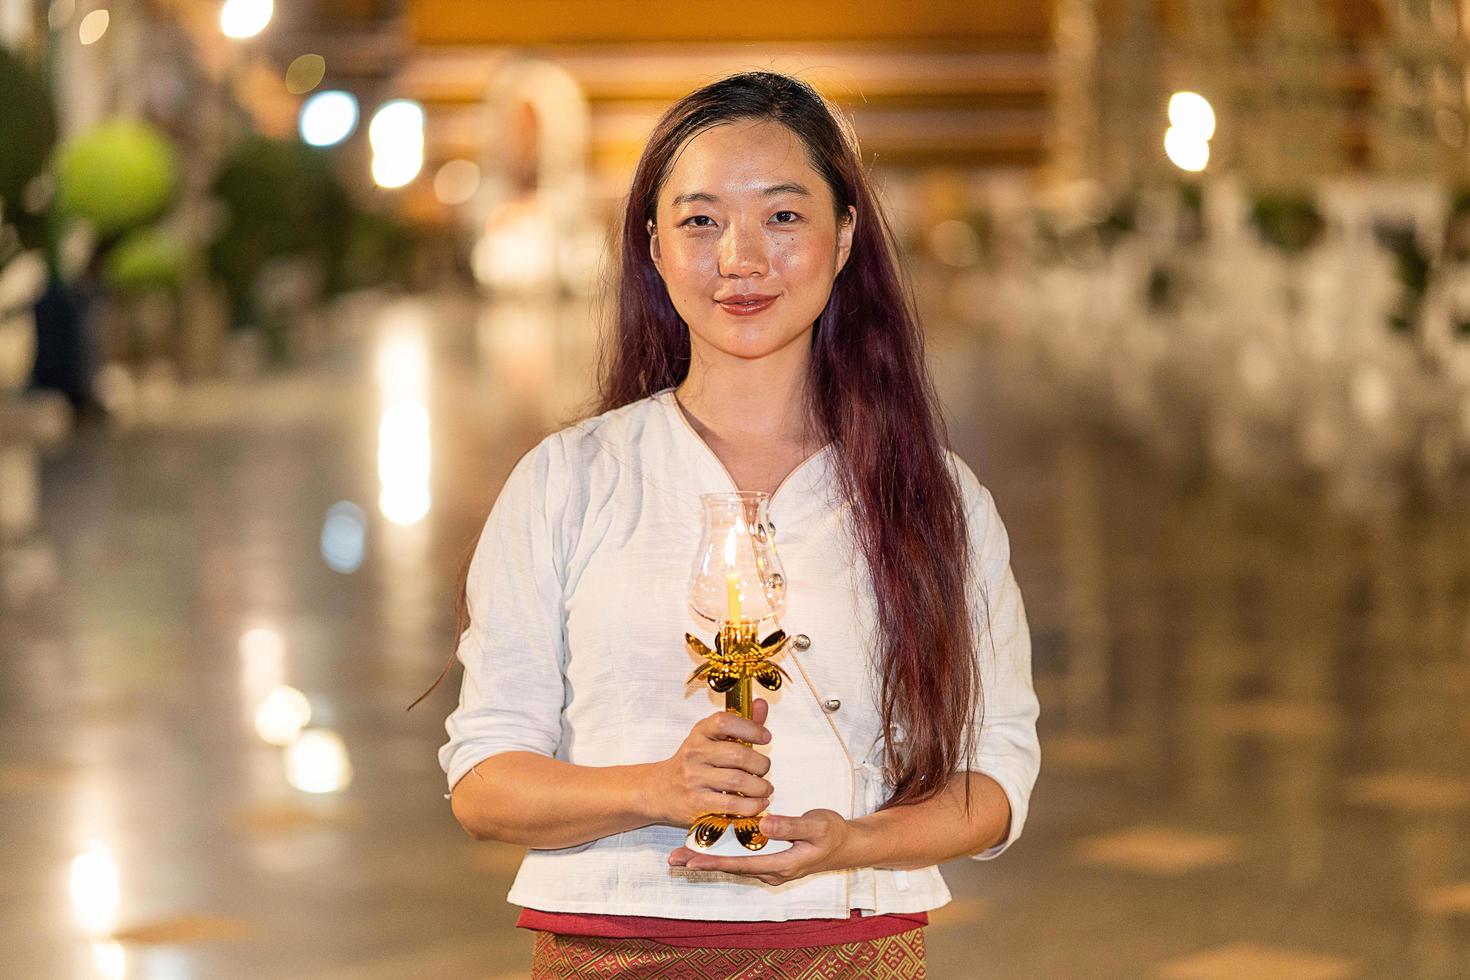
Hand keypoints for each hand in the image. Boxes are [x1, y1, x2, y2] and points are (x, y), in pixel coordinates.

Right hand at [642, 699, 774, 825]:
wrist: (660, 790)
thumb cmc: (693, 763)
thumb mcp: (711, 739)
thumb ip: (739, 724)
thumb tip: (761, 705)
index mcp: (700, 733)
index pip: (725, 722)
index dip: (751, 728)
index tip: (765, 737)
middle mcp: (695, 753)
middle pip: (738, 755)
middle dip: (760, 763)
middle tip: (764, 768)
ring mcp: (694, 779)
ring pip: (738, 780)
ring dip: (760, 786)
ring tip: (765, 788)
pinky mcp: (697, 803)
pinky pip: (732, 804)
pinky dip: (752, 805)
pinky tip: (759, 802)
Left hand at [667, 809, 851, 885]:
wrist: (847, 844)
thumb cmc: (833, 834)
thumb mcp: (816, 826)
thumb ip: (791, 825)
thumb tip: (764, 825)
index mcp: (782, 864)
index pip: (741, 864)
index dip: (715, 861)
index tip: (692, 860)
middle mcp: (771, 870)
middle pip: (730, 867)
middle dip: (702, 862)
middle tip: (673, 859)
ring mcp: (769, 866)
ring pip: (732, 863)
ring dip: (707, 858)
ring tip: (680, 856)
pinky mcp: (768, 859)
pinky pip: (740, 857)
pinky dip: (721, 852)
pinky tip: (705, 846)